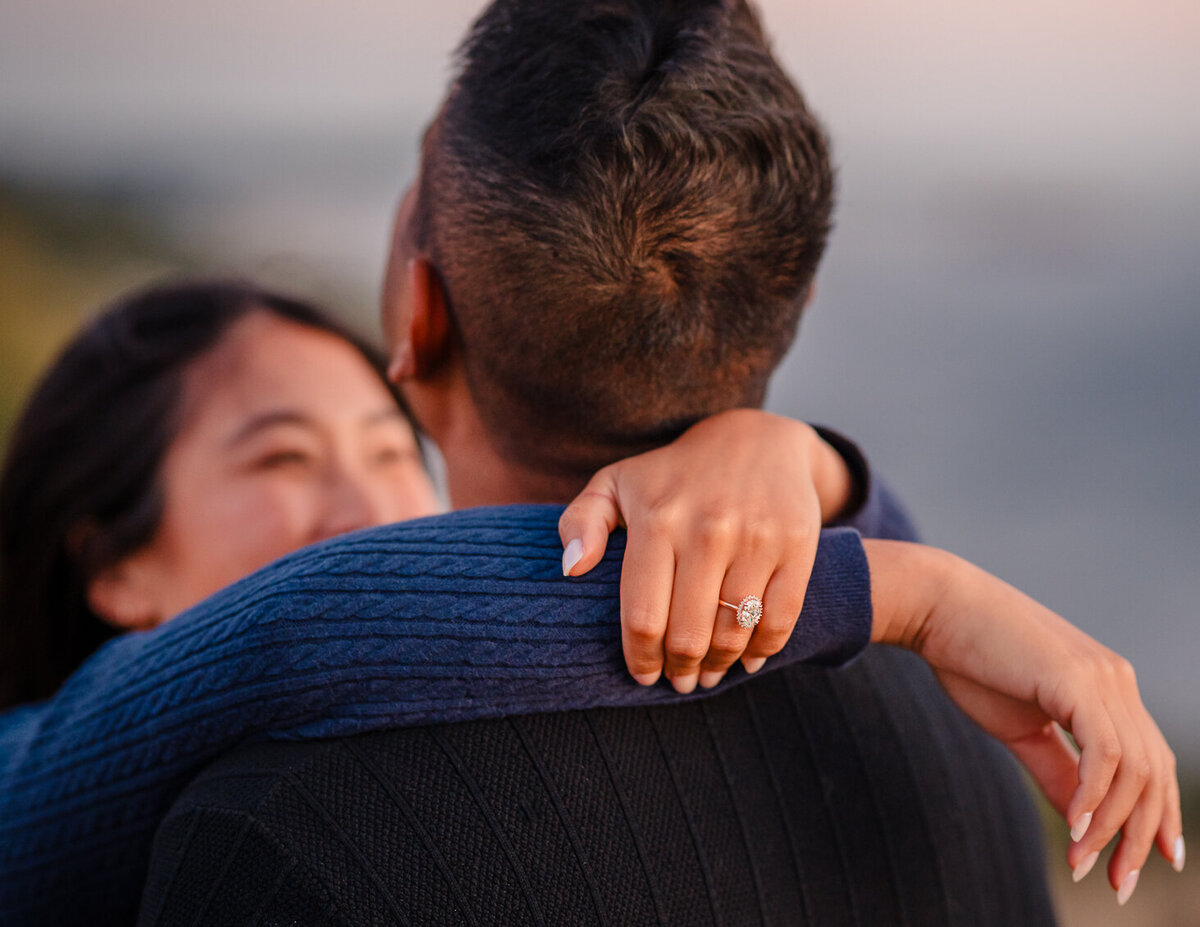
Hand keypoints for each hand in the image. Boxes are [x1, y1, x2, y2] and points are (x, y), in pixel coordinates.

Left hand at [558, 410, 852, 692]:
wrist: (756, 440)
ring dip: (719, 666)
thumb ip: (581, 522)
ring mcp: (757, 537)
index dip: (641, 659)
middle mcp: (707, 528)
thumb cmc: (672, 474)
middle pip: (689, 635)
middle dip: (681, 671)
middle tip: (679, 681)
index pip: (643, 617)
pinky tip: (747, 659)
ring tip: (708, 674)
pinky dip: (763, 650)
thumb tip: (570, 569)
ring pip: (733, 633)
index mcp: (657, 518)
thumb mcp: (616, 483)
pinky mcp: (797, 544)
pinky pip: (779, 619)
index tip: (643, 675)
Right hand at [867, 539, 1184, 901]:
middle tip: (1118, 883)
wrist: (936, 607)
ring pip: (1135, 770)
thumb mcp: (1020, 728)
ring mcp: (1102, 677)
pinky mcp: (1077, 681)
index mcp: (1107, 687)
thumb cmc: (970, 660)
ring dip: (1114, 827)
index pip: (1152, 761)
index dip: (1155, 816)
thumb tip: (1083, 823)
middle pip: (1154, 772)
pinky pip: (1105, 754)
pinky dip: (1095, 798)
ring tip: (1087, 865)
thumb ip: (1057, 771)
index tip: (1143, 863)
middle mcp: (1117, 679)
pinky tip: (1076, 828)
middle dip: (1141, 835)